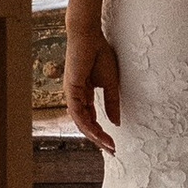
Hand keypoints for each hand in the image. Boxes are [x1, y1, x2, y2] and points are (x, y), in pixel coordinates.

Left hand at [66, 25, 119, 152]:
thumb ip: (111, 103)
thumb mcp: (110, 83)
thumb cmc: (99, 53)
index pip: (91, 119)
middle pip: (85, 124)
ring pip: (81, 122)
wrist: (89, 36)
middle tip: (112, 150)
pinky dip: (87, 124)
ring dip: (94, 135)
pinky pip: (78, 112)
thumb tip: (115, 122)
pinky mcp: (71, 90)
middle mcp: (76, 97)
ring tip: (107, 145)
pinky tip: (97, 132)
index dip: (102, 132)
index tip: (114, 143)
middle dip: (98, 139)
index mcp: (84, 95)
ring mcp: (72, 94)